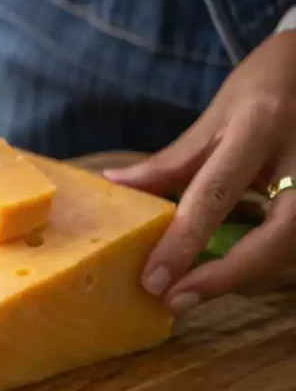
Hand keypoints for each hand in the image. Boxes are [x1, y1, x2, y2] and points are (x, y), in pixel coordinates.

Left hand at [105, 31, 295, 313]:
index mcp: (259, 127)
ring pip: (290, 246)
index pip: (216, 193)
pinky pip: (294, 241)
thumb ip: (170, 163)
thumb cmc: (264, 89)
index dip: (184, 242)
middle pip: (276, 235)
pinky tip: (224, 275)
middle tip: (177, 301)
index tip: (154, 279)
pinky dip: (259, 262)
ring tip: (192, 293)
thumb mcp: (215, 117)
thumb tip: (114, 186)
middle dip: (226, 276)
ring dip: (242, 275)